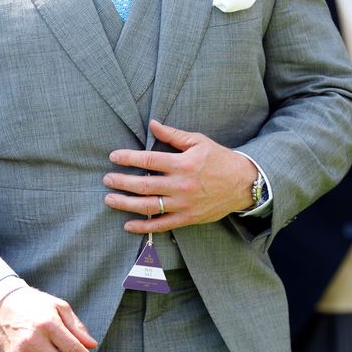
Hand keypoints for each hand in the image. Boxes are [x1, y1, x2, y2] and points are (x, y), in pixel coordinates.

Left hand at [104, 119, 258, 233]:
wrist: (244, 183)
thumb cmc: (219, 159)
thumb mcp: (198, 141)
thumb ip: (173, 135)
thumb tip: (152, 124)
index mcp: (183, 164)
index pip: (149, 160)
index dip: (128, 158)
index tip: (113, 157)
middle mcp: (181, 185)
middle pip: (144, 184)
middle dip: (121, 182)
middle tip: (107, 179)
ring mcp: (184, 204)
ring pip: (149, 206)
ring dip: (126, 204)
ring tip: (109, 199)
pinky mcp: (188, 218)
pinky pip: (162, 225)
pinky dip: (144, 227)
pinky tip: (128, 225)